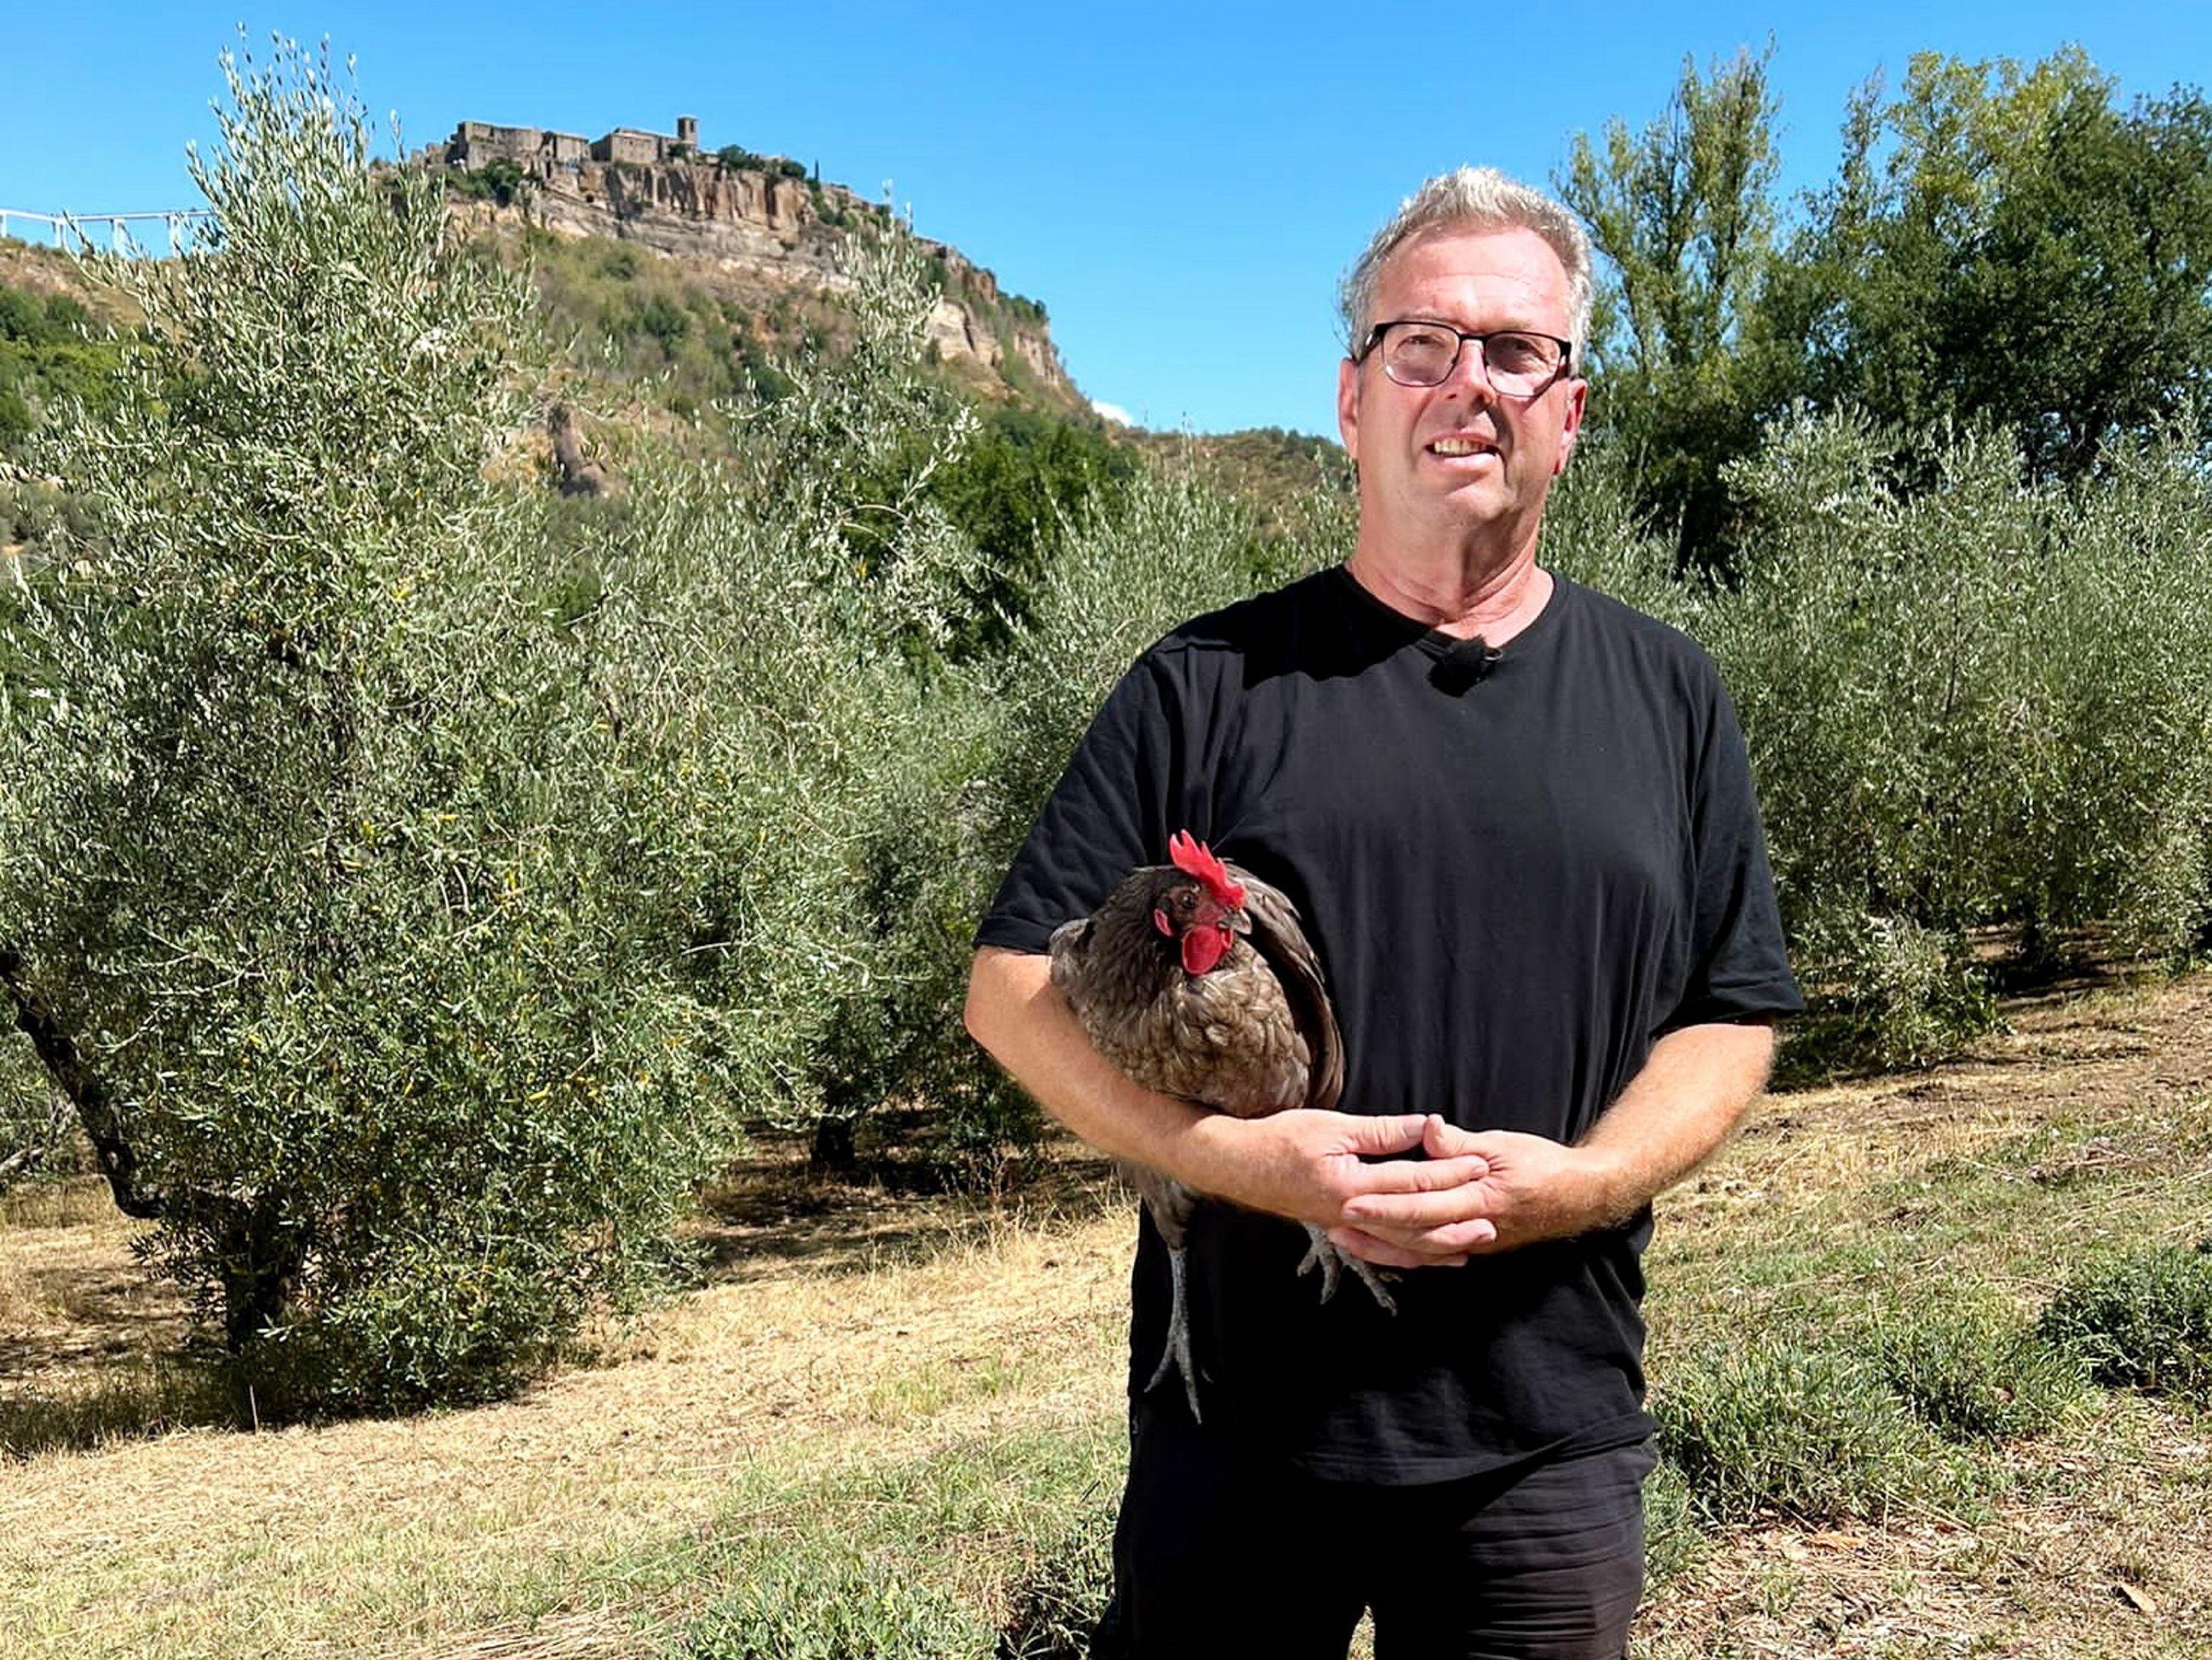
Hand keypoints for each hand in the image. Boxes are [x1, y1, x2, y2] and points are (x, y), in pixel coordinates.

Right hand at [1183, 1110, 1489, 1242]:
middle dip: (1455, 1216)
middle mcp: (1351, 1215)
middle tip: (1493, 1215)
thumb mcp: (1332, 1127)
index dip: (1450, 1171)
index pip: (1413, 1179)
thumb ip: (1381, 1131)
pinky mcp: (1341, 1231)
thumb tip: (1425, 1126)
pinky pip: (1384, 1250)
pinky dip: (1412, 1254)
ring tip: (1474, 1243)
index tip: (1481, 1164)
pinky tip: (1434, 1255)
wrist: (1238, 1165)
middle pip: (1414, 1220)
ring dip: (1440, 1244)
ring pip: (1401, 1243)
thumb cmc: (1281, 1139)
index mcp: (1350, 1186)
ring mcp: (1346, 1229)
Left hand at [1328, 1118, 1621, 1266]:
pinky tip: (1380, 1247)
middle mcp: (1475, 1228)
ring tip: (1345, 1236)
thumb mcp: (1502, 1144)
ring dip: (1382, 1245)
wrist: (1581, 1197)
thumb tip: (1429, 1129)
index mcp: (1481, 1199)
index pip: (1423, 1204)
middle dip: (1373, 1228)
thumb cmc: (1543, 1163)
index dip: (1386, 1204)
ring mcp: (1475, 1242)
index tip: (1352, 1199)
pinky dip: (1405, 1252)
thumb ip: (1461, 1143)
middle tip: (1335, 1220)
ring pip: (1421, 1249)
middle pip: (1414, 1232)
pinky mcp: (1476, 1245)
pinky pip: (1434, 1253)